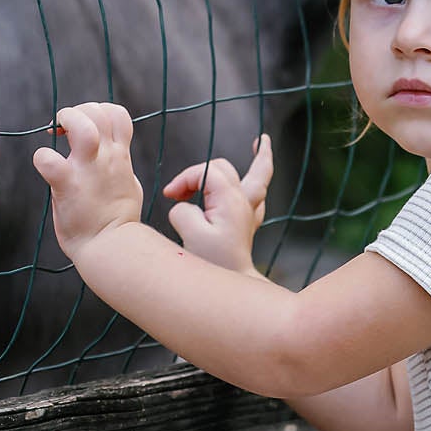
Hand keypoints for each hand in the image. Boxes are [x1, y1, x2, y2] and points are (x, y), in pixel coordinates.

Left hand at [33, 102, 143, 261]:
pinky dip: (42, 157)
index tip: (86, 126)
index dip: (100, 111)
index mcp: (121, 158)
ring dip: (67, 120)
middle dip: (79, 112)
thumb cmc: (118, 224)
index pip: (118, 116)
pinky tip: (44, 165)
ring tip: (57, 132)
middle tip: (65, 130)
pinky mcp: (68, 187)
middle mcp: (107, 159)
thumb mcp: (128, 186)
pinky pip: (48, 160)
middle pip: (99, 112)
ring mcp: (88, 171)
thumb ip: (120, 168)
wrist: (112, 250)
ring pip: (83, 125)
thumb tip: (118, 159)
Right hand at [162, 133, 272, 274]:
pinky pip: (257, 196)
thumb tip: (183, 205)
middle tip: (177, 193)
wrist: (231, 288)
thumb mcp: (190, 234)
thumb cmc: (214, 263)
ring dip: (259, 160)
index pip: (205, 172)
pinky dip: (257, 181)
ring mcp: (248, 213)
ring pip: (259, 177)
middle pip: (224, 167)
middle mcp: (243, 202)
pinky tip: (257, 173)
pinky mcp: (246, 225)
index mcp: (231, 200)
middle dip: (199, 174)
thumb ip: (182, 211)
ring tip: (261, 141)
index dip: (184, 180)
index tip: (170, 196)